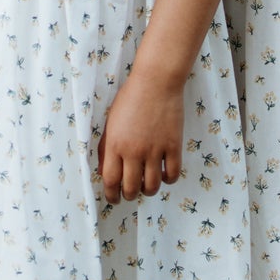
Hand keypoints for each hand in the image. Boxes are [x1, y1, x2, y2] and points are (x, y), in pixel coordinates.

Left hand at [99, 63, 183, 202]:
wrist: (156, 81)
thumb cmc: (130, 98)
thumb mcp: (110, 122)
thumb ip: (106, 148)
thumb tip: (106, 171)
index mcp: (115, 145)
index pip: (110, 181)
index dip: (111, 195)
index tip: (113, 198)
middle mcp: (134, 151)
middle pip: (131, 188)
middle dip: (129, 196)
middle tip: (130, 194)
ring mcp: (155, 150)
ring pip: (152, 186)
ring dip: (148, 191)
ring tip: (147, 186)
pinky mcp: (173, 146)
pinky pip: (172, 174)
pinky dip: (168, 180)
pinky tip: (164, 174)